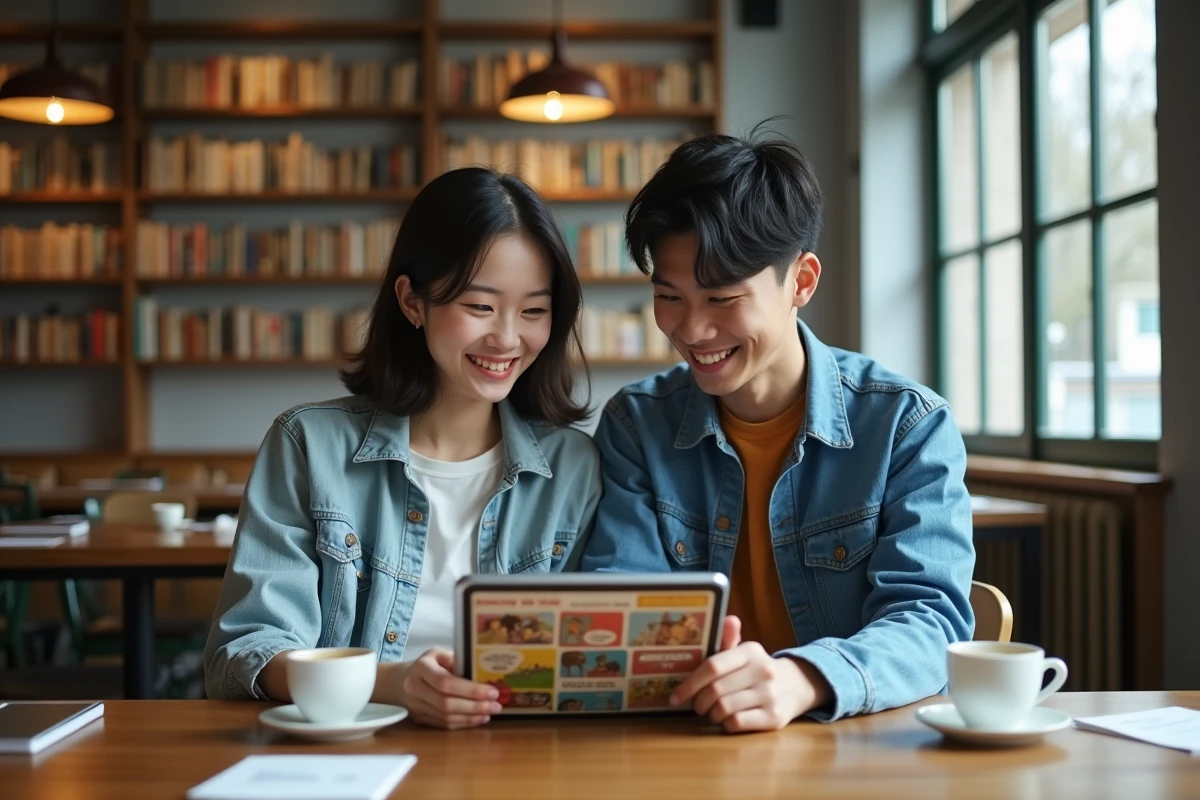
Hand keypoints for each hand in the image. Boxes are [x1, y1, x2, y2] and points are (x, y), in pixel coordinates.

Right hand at [399, 648, 502, 729]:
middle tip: (496, 706)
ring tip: (490, 713)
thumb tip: (484, 674)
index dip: (471, 690)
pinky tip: (477, 719)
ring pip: (445, 717)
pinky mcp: (419, 719)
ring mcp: (415, 706)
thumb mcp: (441, 654)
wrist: (400, 680)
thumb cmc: (428, 664)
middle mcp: (414, 688)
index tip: (493, 692)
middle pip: (446, 703)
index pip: (446, 682)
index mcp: (421, 668)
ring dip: (471, 717)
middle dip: (475, 706)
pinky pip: (443, 725)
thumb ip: (459, 661)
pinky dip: (462, 723)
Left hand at [668, 616, 832, 732]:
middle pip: (715, 690)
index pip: (713, 666)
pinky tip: (727, 720)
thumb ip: (727, 640)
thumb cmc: (757, 669)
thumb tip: (728, 618)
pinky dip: (725, 724)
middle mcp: (763, 671)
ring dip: (712, 714)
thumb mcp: (745, 652)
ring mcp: (770, 695)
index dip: (690, 683)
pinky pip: (737, 723)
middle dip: (699, 702)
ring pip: (724, 709)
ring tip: (713, 712)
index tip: (675, 696)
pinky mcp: (774, 717)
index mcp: (750, 651)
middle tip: (697, 705)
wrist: (797, 685)